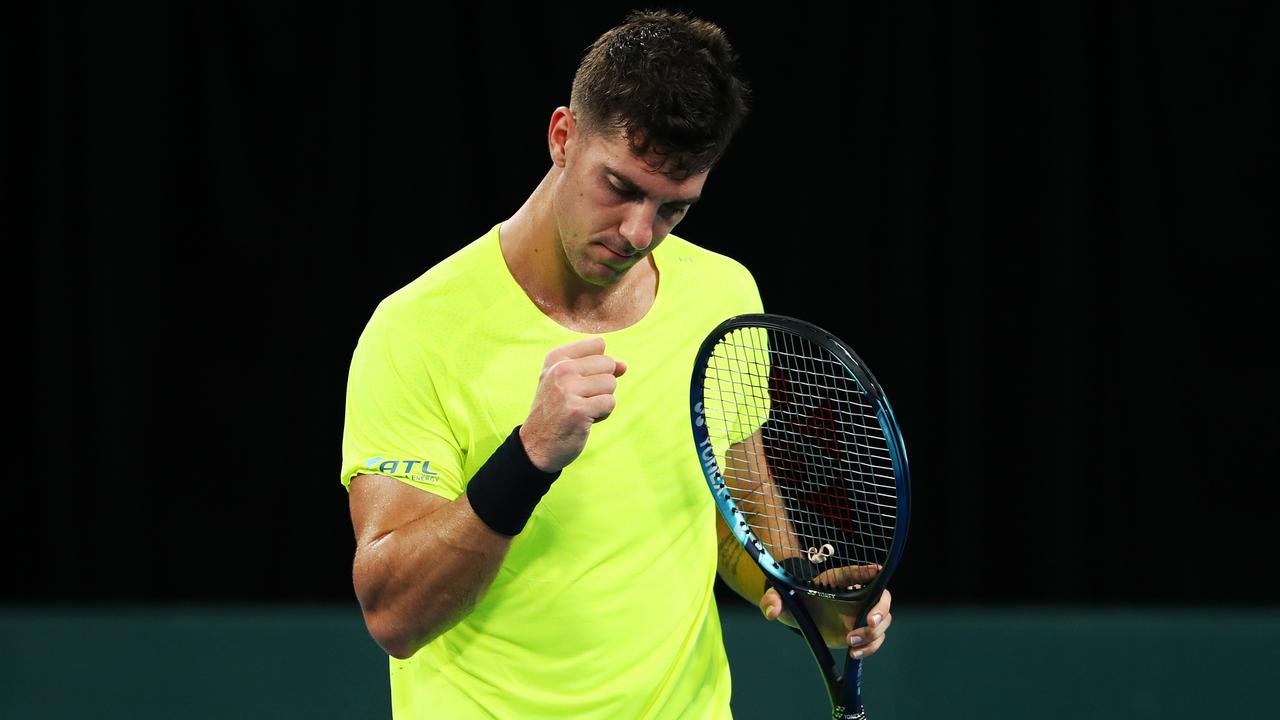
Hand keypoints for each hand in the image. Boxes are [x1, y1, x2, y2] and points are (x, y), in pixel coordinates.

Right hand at [520, 337, 626, 472]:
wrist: (536, 445)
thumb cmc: (557, 411)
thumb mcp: (570, 382)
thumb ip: (597, 368)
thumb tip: (624, 365)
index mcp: (556, 358)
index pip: (598, 345)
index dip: (599, 366)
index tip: (580, 381)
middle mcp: (560, 369)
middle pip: (608, 364)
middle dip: (603, 385)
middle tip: (581, 399)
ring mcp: (568, 389)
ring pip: (611, 384)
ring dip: (602, 400)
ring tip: (582, 410)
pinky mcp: (578, 410)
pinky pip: (610, 403)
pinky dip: (603, 414)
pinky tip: (585, 420)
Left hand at [759, 565, 892, 658]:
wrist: (800, 615)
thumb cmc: (793, 600)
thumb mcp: (780, 597)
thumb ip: (773, 600)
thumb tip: (771, 611)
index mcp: (837, 581)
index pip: (855, 573)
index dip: (866, 571)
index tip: (877, 570)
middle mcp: (856, 595)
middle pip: (882, 598)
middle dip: (880, 610)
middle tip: (869, 622)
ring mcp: (861, 613)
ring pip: (883, 621)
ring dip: (873, 634)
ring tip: (850, 642)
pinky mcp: (861, 631)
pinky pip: (876, 639)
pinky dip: (870, 648)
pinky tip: (854, 653)